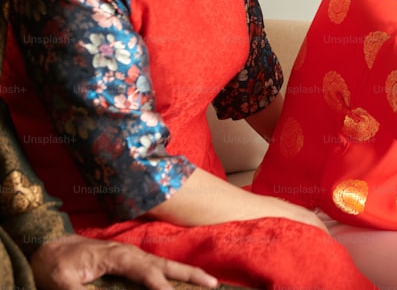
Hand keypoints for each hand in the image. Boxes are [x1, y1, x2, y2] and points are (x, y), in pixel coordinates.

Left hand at [32, 234, 217, 289]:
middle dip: (189, 274)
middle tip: (212, 283)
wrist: (49, 244)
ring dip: (187, 273)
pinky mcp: (129, 262)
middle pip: (165, 265)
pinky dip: (172, 274)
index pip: (146, 272)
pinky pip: (156, 269)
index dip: (160, 285)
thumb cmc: (54, 263)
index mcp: (117, 256)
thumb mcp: (61, 282)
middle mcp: (130, 254)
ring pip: (164, 266)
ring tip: (208, 281)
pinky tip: (180, 282)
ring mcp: (132, 257)